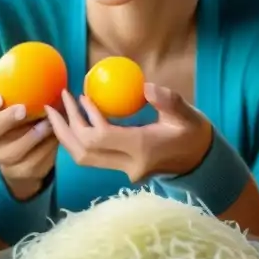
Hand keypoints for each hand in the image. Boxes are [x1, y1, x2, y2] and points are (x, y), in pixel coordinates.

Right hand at [0, 91, 56, 200]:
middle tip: (23, 109)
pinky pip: (34, 162)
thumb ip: (25, 91)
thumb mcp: (23, 104)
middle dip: (6, 120)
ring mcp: (2, 159)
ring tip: (49, 124)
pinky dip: (47, 149)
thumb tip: (45, 71)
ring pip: (14, 151)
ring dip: (33, 136)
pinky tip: (56, 138)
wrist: (28, 156)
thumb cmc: (26, 120)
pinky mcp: (20, 172)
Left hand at [44, 84, 212, 182]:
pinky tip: (72, 122)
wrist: (202, 161)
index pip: (102, 137)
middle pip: (84, 152)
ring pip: (83, 158)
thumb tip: (147, 87)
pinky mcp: (121, 170)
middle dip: (66, 126)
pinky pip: (92, 157)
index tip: (81, 96)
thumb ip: (169, 101)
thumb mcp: (188, 114)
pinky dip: (77, 141)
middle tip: (57, 101)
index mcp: (142, 150)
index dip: (87, 116)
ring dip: (66, 136)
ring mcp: (124, 171)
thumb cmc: (194, 133)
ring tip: (56, 112)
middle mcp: (129, 165)